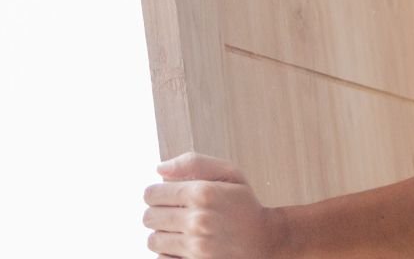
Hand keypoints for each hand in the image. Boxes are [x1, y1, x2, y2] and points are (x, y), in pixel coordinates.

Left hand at [143, 151, 289, 257]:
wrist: (265, 241)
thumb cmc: (245, 205)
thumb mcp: (229, 173)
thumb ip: (194, 163)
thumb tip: (159, 168)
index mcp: (203, 193)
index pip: (152, 193)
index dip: (157, 193)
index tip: (167, 196)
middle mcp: (198, 220)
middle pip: (149, 217)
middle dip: (158, 213)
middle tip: (175, 213)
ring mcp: (196, 247)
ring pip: (153, 240)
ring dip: (163, 234)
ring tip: (181, 230)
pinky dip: (168, 253)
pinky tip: (184, 245)